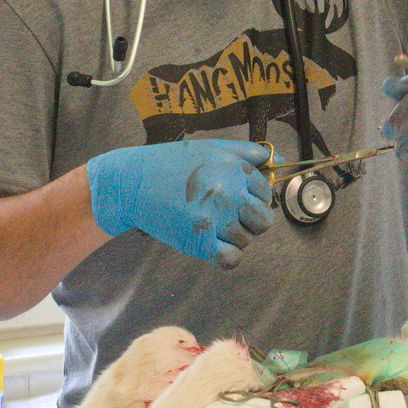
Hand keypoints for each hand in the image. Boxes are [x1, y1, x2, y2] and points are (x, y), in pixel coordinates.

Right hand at [86, 139, 274, 268]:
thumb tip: (277, 160)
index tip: (234, 198)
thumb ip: (247, 152)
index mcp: (234, 170)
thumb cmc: (171, 163)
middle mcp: (228, 193)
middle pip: (264, 220)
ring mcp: (214, 219)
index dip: (252, 198)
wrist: (131, 182)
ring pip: (246, 240)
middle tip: (229, 216)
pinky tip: (215, 246)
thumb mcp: (211, 148)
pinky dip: (228, 257)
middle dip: (251, 220)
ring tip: (211, 225)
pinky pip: (232, 259)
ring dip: (233, 237)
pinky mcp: (198, 241)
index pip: (265, 193)